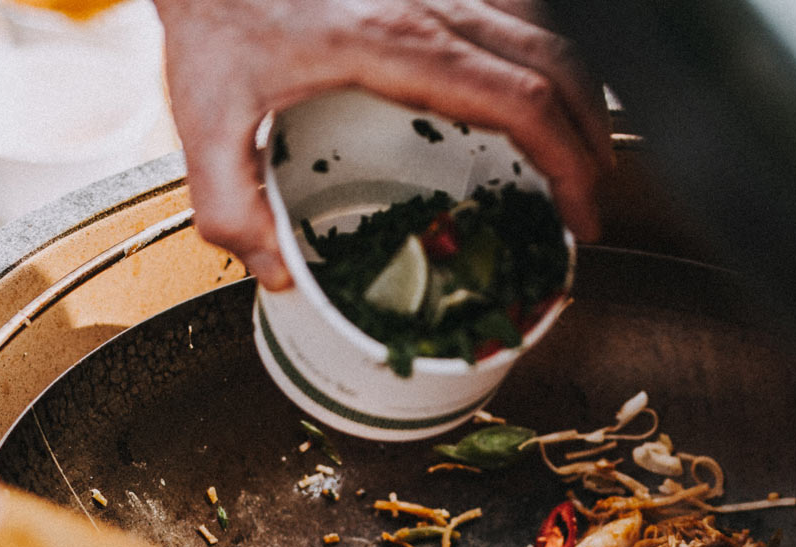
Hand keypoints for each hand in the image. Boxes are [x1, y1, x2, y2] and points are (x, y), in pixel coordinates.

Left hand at [153, 0, 611, 288]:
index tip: (579, 216)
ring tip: (579, 152)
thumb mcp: (203, 119)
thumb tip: (277, 271)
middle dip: (592, 138)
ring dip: (576, 94)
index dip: (569, 166)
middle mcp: (433, 5)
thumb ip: (231, 207)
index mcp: (396, 44)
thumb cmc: (213, 8)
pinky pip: (513, 12)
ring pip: (544, 32)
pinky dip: (540, 58)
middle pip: (556, 66)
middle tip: (592, 198)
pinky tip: (533, 95)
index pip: (521, 103)